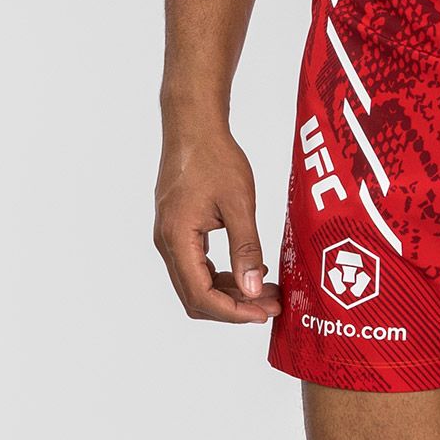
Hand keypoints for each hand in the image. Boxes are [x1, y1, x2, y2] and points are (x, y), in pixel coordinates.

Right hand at [154, 127, 282, 323]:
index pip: (201, 296)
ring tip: (266, 291)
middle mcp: (168, 243)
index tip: (263, 314)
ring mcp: (171, 238)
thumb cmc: (214, 157)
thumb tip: (252, 290)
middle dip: (234, 308)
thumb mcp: (239, 204)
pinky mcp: (179, 232)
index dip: (233, 312)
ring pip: (197, 285)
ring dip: (231, 294)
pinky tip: (251, 271)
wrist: (193, 126)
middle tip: (271, 306)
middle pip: (196, 298)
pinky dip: (224, 277)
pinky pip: (199, 267)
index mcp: (178, 239)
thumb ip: (246, 249)